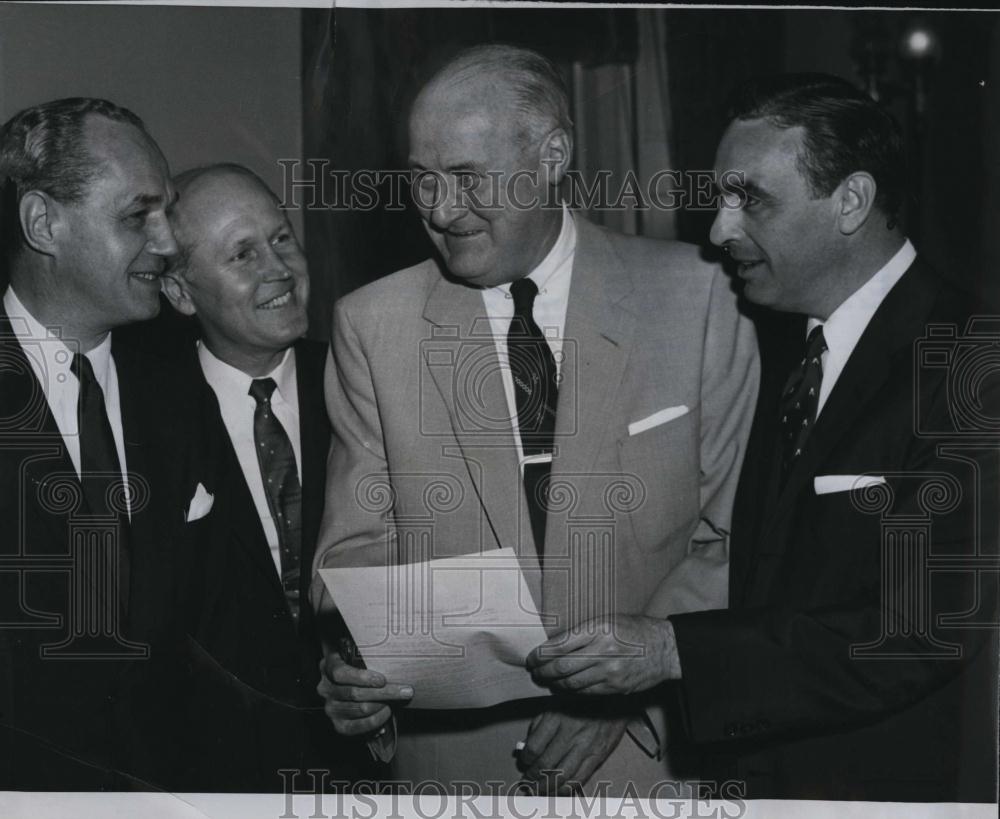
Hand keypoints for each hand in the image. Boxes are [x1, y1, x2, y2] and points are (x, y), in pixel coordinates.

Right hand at [316, 652, 412, 735]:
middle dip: (384, 693)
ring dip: (383, 705)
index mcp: (328, 666)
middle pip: (355, 693)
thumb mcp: (359, 656)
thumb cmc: (360, 667)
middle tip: (406, 691)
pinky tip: (387, 712)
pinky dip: (376, 720)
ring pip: (360, 709)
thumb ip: (367, 657)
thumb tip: (392, 662)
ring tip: (398, 701)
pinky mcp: (338, 725)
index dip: (361, 677)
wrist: (352, 686)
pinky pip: (358, 726)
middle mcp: (325, 688)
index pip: (340, 673)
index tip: (382, 680)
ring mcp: (330, 708)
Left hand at [517, 710, 628, 793]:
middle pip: (545, 764)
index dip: (525, 760)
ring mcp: (584, 746)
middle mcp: (569, 733)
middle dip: (533, 778)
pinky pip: (579, 778)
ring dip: (546, 787)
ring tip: (539, 790)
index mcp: (555, 718)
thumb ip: (538, 724)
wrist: (614, 701)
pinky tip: (558, 790)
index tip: (523, 764)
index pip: (534, 747)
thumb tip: (525, 747)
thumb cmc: (581, 703)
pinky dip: (566, 788)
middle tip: (527, 783)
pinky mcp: (597, 756)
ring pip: (561, 775)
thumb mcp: (556, 705)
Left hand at [526, 615, 680, 694]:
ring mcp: (609, 672)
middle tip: (535, 673)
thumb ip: (582, 632)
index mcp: (598, 629)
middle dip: (543, 672)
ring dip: (555, 684)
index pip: (559, 645)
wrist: (665, 649)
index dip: (540, 654)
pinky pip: (585, 692)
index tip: (531, 658)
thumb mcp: (607, 620)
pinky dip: (571, 691)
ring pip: (571, 683)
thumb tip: (554, 645)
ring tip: (547, 681)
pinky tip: (565, 688)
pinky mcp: (615, 687)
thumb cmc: (634, 630)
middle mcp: (602, 651)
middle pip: (561, 667)